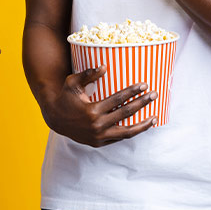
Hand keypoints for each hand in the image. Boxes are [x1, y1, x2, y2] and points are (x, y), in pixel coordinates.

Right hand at [41, 66, 156, 146]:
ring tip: (155, 117)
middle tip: (155, 94)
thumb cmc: (65, 97)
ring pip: (127, 132)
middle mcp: (97, 126)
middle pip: (126, 113)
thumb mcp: (73, 83)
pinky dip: (131, 132)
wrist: (55, 119)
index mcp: (92, 111)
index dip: (132, 91)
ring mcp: (99, 136)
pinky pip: (119, 138)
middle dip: (142, 103)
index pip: (118, 99)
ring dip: (143, 125)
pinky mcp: (99, 143)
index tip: (145, 85)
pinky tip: (141, 125)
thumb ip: (88, 74)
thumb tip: (105, 66)